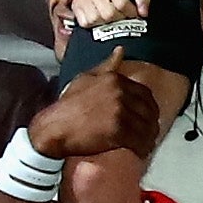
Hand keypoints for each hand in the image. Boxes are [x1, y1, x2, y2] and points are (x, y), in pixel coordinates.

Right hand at [29, 58, 163, 160]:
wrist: (52, 129)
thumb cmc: (67, 106)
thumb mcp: (84, 80)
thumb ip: (105, 66)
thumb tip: (120, 51)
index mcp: (114, 80)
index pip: (145, 94)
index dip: (148, 108)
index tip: (145, 117)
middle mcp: (119, 93)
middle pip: (149, 111)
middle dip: (150, 124)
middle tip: (146, 134)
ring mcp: (119, 112)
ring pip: (146, 127)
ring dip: (147, 138)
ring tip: (143, 144)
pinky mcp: (117, 131)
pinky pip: (139, 141)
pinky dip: (141, 149)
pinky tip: (137, 151)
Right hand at [60, 0, 150, 38]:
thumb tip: (143, 13)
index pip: (122, 4)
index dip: (131, 12)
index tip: (134, 12)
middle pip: (109, 14)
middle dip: (120, 18)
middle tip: (123, 14)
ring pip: (96, 20)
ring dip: (107, 22)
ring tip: (112, 15)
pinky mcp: (75, 5)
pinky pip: (85, 22)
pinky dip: (94, 23)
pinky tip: (100, 17)